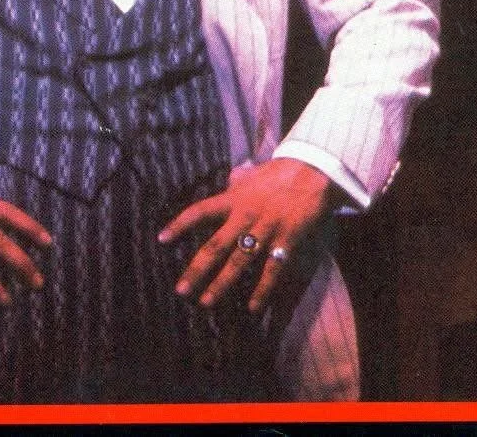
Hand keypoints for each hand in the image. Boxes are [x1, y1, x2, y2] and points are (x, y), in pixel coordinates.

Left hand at [159, 158, 341, 312]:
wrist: (314, 169)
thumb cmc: (281, 172)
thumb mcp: (252, 174)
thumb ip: (237, 181)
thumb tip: (228, 179)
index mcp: (234, 198)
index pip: (200, 211)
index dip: (179, 225)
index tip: (162, 239)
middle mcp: (245, 215)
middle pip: (215, 246)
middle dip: (196, 270)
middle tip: (181, 290)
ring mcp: (266, 228)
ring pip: (238, 262)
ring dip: (221, 284)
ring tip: (206, 303)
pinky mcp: (286, 238)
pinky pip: (271, 270)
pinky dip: (262, 290)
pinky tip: (252, 308)